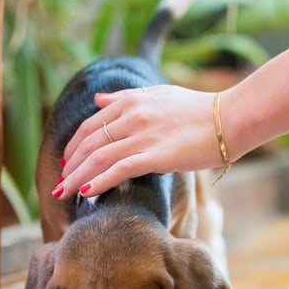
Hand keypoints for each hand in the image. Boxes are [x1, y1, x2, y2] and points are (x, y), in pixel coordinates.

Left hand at [55, 85, 225, 198]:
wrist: (230, 119)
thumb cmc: (199, 111)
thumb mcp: (159, 94)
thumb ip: (126, 97)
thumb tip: (98, 100)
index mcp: (131, 100)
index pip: (91, 125)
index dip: (75, 146)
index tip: (67, 164)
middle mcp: (131, 115)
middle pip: (89, 142)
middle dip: (70, 166)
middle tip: (59, 184)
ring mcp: (142, 135)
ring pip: (98, 158)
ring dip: (77, 177)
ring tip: (63, 194)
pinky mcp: (154, 155)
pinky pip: (118, 170)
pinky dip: (98, 181)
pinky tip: (86, 193)